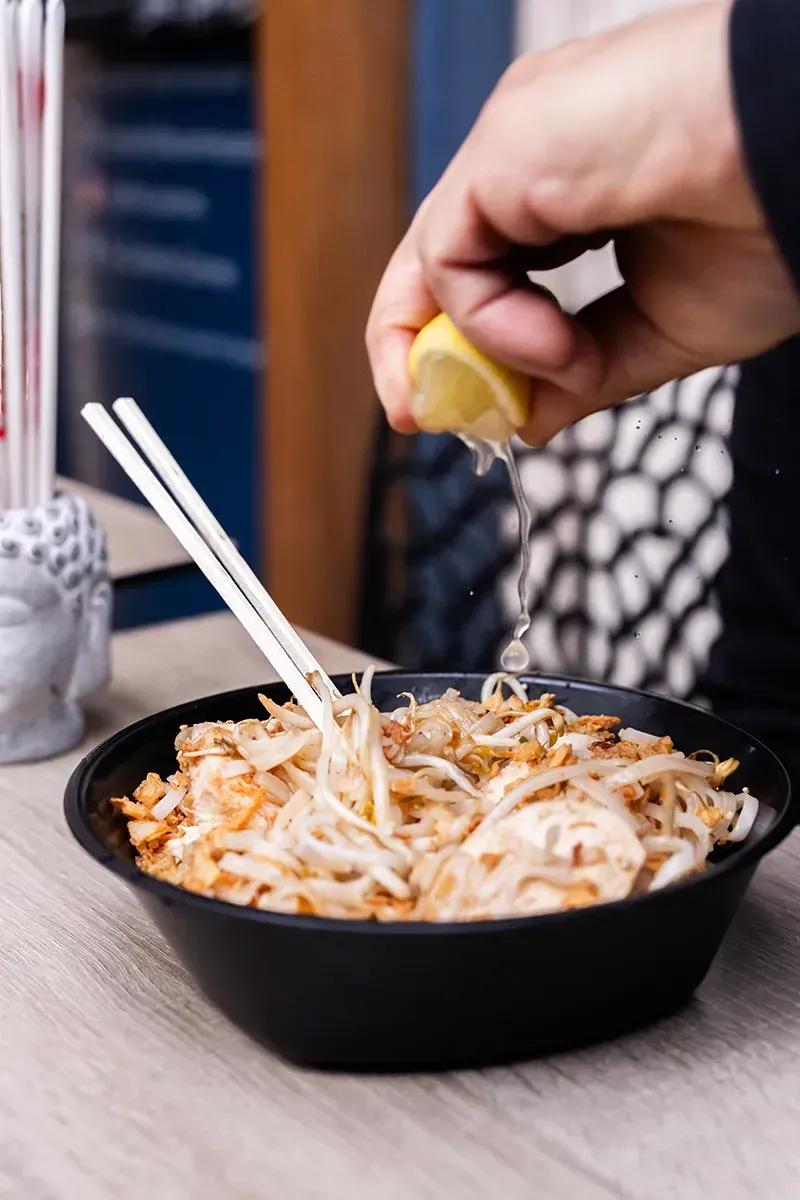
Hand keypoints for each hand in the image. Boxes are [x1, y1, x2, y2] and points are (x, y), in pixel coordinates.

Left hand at [366, 1, 799, 444]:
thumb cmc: (769, 223)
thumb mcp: (663, 329)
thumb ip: (583, 375)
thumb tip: (523, 421)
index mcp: (573, 183)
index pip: (487, 267)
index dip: (467, 342)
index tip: (471, 407)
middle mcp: (533, 157)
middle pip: (443, 263)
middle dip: (429, 352)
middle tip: (438, 416)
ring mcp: (515, 145)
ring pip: (435, 263)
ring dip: (474, 351)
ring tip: (543, 383)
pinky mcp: (504, 146)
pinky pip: (451, 258)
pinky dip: (491, 324)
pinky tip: (560, 347)